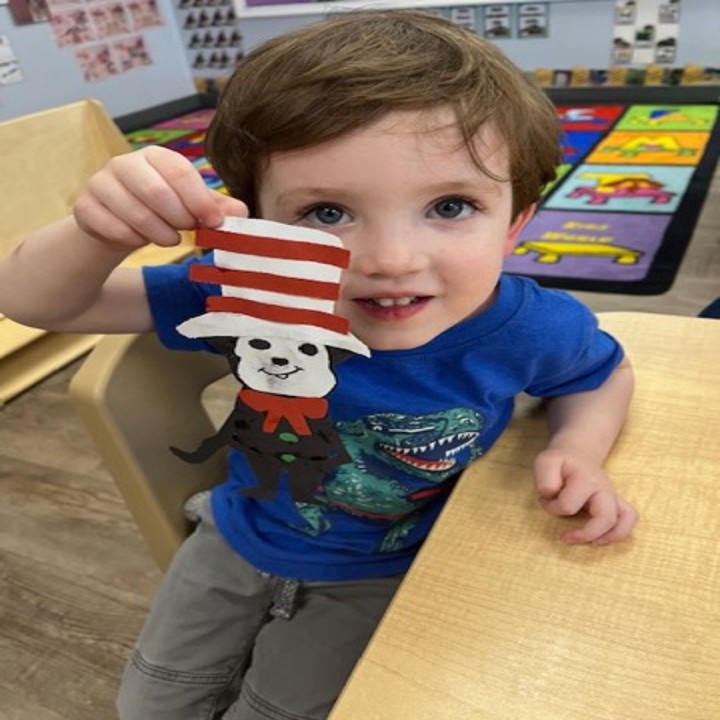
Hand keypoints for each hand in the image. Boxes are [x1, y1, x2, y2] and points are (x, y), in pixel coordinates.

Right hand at [74, 145, 247, 248]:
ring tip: (170, 239)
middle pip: (156, 192)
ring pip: (134, 212)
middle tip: (188, 232)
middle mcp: (126, 163)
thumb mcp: (191, 208)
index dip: (199, 200)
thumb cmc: (161, 212)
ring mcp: (101, 183)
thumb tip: (241, 212)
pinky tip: (140, 241)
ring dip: (158, 234)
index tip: (213, 222)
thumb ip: (216, 208)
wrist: (116, 224)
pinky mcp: (85, 206)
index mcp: (156, 157)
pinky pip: (111, 227)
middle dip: (178, 218)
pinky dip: (132, 240)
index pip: (179, 171)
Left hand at [534, 447, 637, 544]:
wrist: (576, 454)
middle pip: (606, 517)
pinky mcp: (616, 503)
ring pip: (624, 520)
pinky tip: (600, 538)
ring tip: (591, 543)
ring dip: (608, 537)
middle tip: (564, 537)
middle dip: (586, 533)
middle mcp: (604, 489)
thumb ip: (545, 479)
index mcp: (586, 479)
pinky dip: (618, 533)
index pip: (569, 505)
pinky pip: (629, 519)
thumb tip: (550, 494)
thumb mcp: (546, 462)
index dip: (553, 507)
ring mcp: (612, 496)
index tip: (545, 500)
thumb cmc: (560, 461)